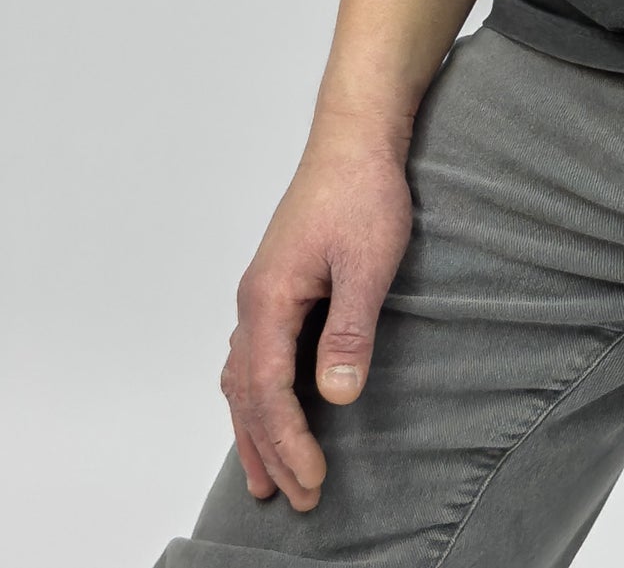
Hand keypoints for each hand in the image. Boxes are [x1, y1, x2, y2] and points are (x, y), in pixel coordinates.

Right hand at [220, 119, 414, 509]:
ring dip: (254, 428)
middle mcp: (254, 301)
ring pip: (243, 377)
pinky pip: (254, 354)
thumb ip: (351, 328)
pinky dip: (256, 393)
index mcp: (269, 300)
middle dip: (269, 450)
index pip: (268, 391)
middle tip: (293, 499)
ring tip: (264, 475)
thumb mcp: (368, 262)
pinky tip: (265, 407)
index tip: (310, 483)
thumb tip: (337, 395)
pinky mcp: (280, 283)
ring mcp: (263, 292)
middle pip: (247, 394)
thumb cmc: (363, 192)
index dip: (288, 442)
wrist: (356, 137)